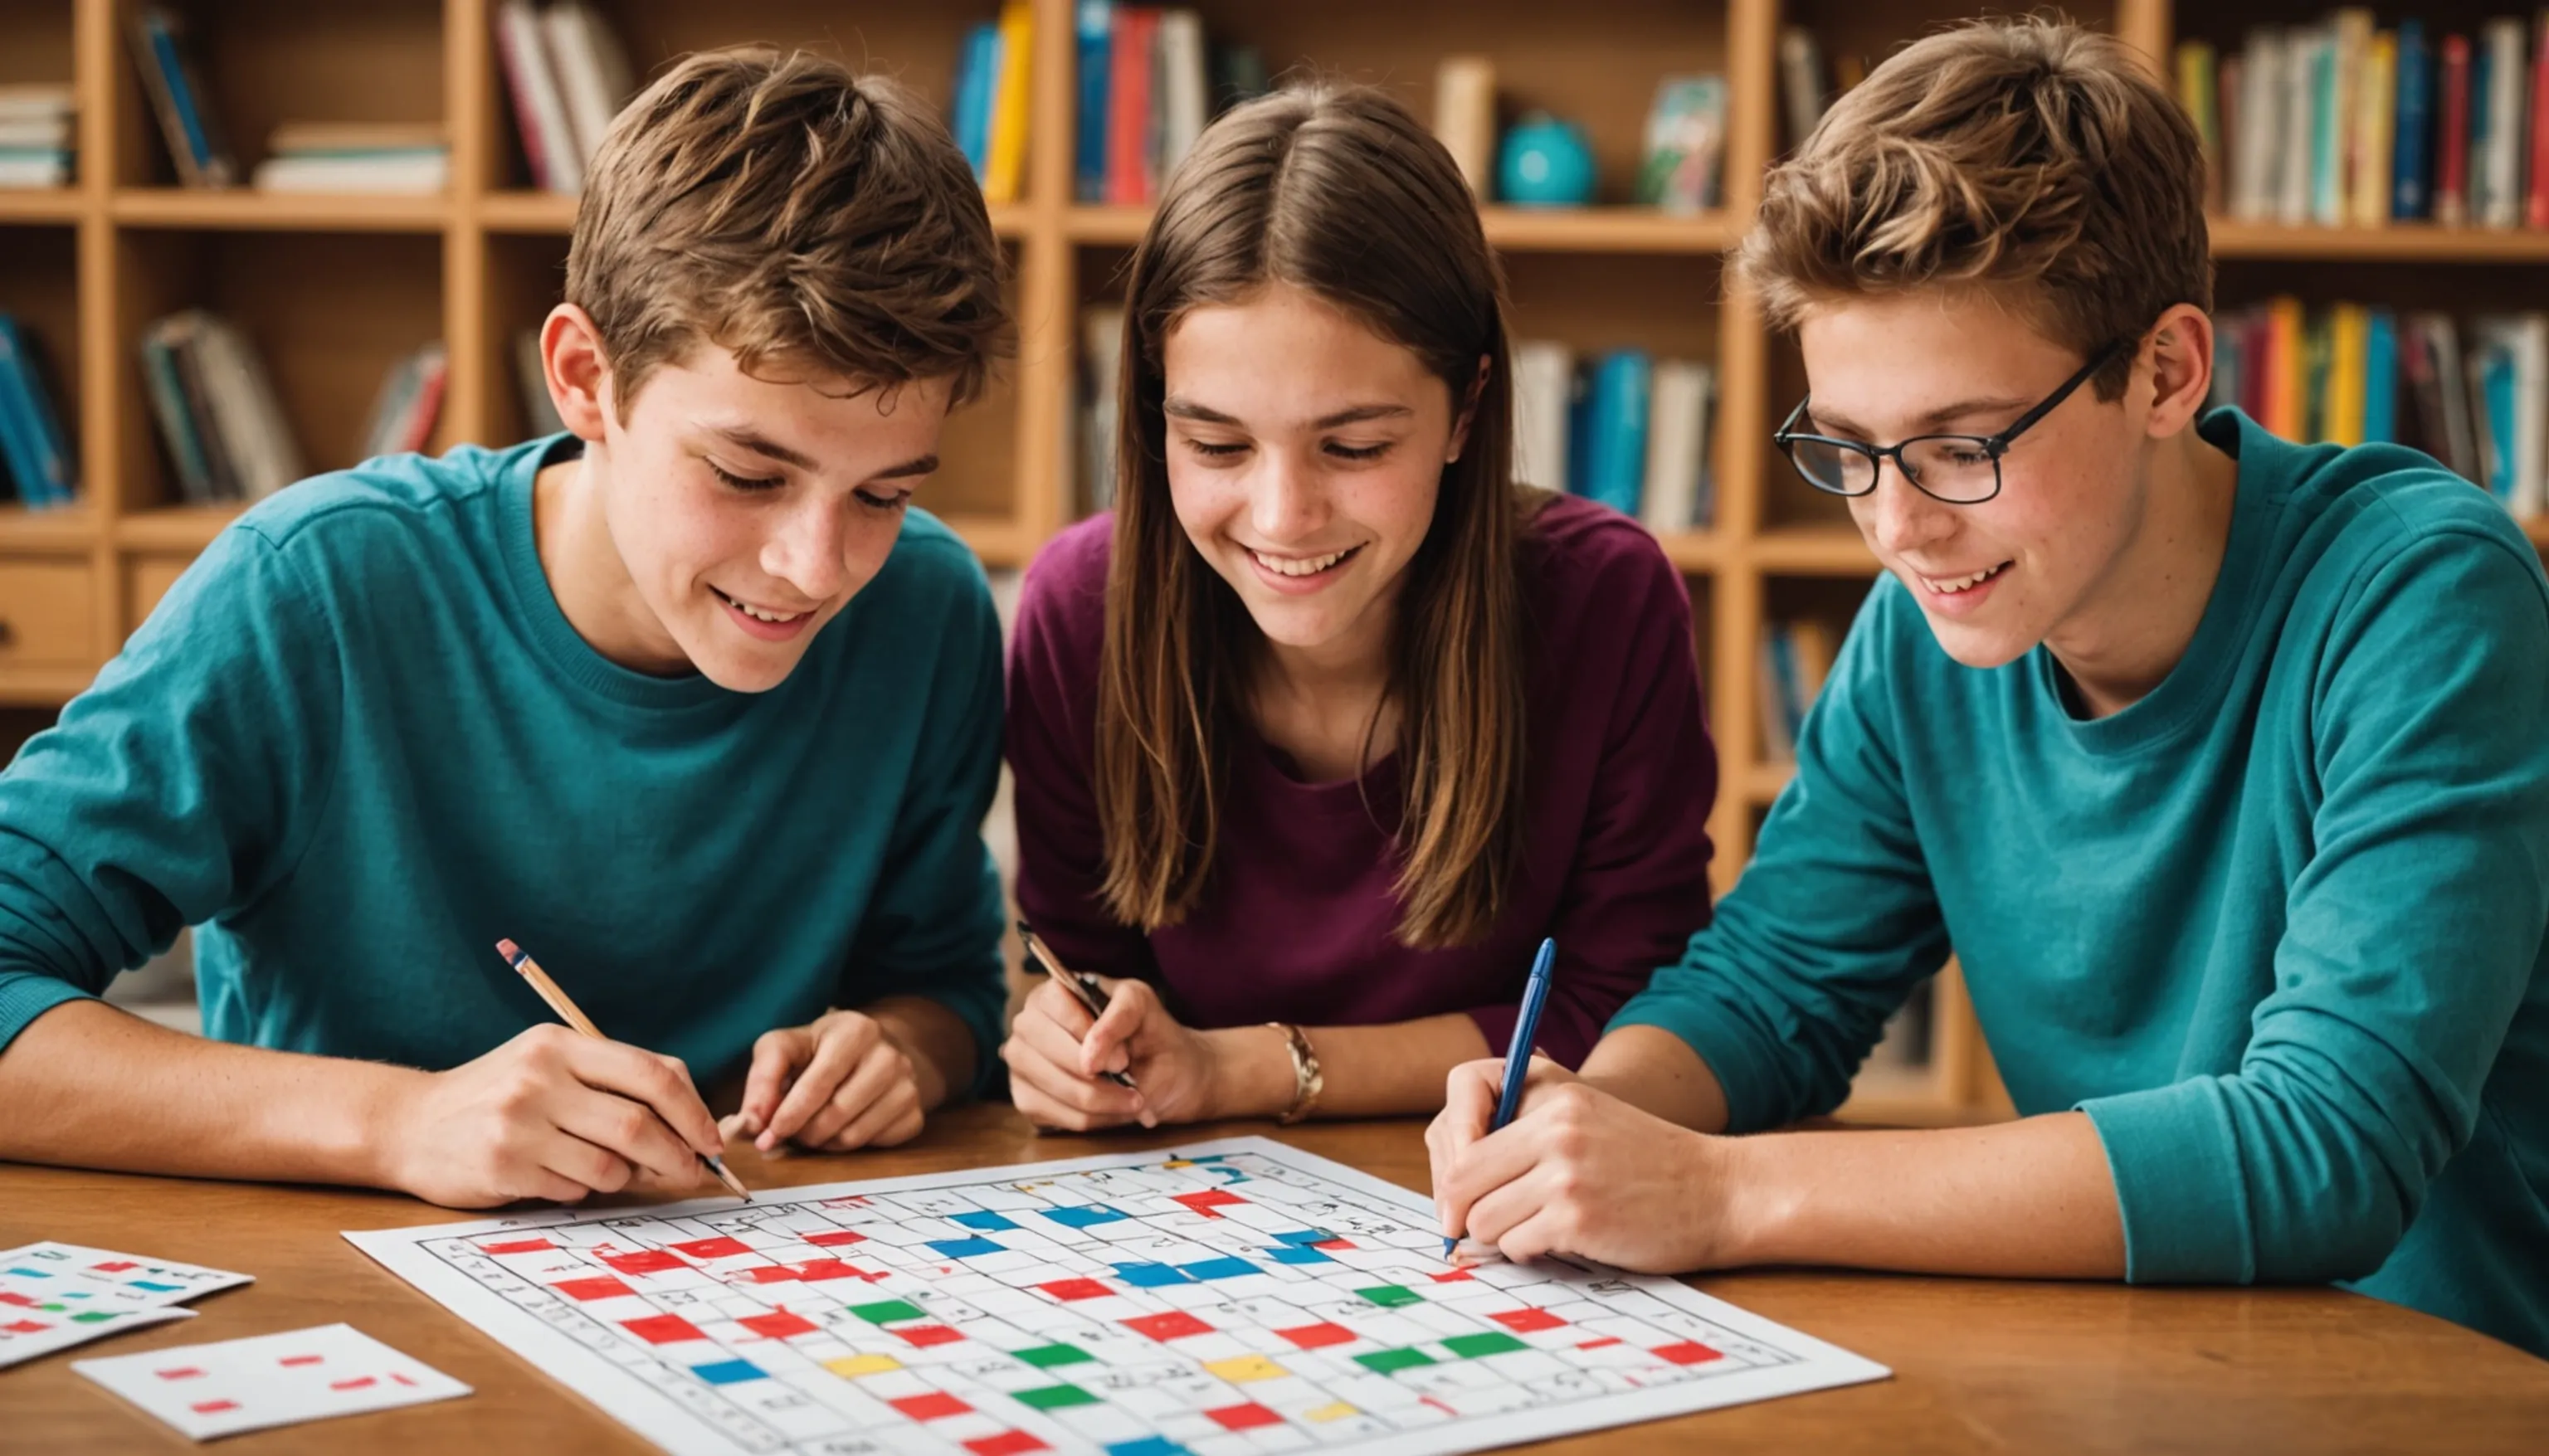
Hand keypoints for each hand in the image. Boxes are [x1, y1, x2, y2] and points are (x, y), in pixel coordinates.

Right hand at [382, 1024, 723, 1208]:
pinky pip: (573, 1187)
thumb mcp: (551, 1066)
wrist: (409, 1124)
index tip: (711, 1140)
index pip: (652, 1073)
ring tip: (607, 1171)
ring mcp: (519, 1121)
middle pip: (639, 1124)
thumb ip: (614, 1081)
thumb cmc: (498, 1096)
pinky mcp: (504, 1165)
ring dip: (624, 1177)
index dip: (693, 1111)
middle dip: (677, 1156)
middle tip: (691, 1174)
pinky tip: (558, 1177)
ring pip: (610, 1164)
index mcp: (561, 1044)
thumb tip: (692, 1122)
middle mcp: (540, 1076)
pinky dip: (582, 1188)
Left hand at [721, 1010, 924, 1153]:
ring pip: (853, 1136)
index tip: (766, 1136)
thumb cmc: (823, 1050)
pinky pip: (873, 1146)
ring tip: (814, 1128)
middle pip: (835, 1113)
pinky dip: (848, 1146)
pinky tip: (842, 1128)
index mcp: (855, 1030)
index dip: (787, 1115)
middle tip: (790, 1131)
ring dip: (823, 1142)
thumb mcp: (788, 1046)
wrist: (880, 1051)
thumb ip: (763, 1077)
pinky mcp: (915, 1115)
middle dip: (803, 1131)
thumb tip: (751, 1123)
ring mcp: (907, 1086)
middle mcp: (888, 1055)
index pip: (817, 1084)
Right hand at [1001, 975, 1230, 1130]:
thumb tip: (1087, 1059)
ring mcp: (1021, 1061)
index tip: (1122, 1060)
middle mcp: (1029, 1023)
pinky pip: (1047, 1113)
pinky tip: (1112, 1112)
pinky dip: (1087, 1119)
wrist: (1164, 1070)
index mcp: (1055, 991)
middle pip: (1038, 1044)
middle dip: (1088, 1075)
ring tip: (1130, 1102)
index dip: (1084, 1031)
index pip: (1052, 1003)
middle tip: (1130, 1087)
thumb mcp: (1143, 1009)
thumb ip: (1118, 1019)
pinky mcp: (1025, 1096)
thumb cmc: (1150, 1032)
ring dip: (1095, 1102)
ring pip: (1044, 1083)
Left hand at [1428, 1069, 1735, 1270]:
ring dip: (1499, 1233)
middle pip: (1461, 1178)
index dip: (1449, 1165)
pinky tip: (1559, 1241)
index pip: (1463, 1122)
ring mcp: (1565, 1175)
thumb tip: (1452, 1184)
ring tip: (1533, 1229)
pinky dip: (1527, 1251)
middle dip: (1461, 1210)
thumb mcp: (1586, 1120)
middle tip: (1468, 1228)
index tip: (1456, 1192)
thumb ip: (1524, 1136)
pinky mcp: (1576, 1218)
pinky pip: (1514, 1244)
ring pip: (1483, 1218)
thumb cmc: (1648, 1163)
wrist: (1718, 1192)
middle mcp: (1555, 1129)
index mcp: (1553, 1096)